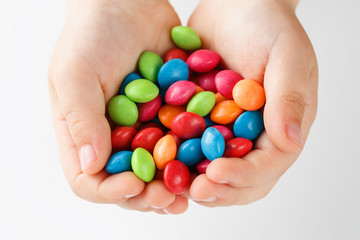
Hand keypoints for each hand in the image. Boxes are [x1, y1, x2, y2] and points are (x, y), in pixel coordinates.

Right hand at [48, 0, 187, 213]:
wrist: (129, 3)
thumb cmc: (92, 33)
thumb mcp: (74, 73)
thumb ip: (80, 119)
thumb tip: (91, 166)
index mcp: (85, 134)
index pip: (90, 180)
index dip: (111, 191)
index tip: (135, 185)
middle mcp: (115, 137)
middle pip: (128, 182)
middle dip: (149, 195)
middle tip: (170, 199)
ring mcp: (144, 128)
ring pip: (160, 169)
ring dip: (176, 183)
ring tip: (194, 189)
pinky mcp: (170, 114)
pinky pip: (182, 141)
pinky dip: (195, 154)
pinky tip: (210, 159)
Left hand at [187, 0, 317, 205]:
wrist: (233, 6)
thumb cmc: (266, 25)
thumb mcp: (286, 55)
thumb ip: (289, 98)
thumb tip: (290, 143)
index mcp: (280, 126)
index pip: (268, 165)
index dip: (244, 176)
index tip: (217, 173)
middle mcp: (254, 136)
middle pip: (241, 179)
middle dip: (218, 189)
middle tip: (193, 190)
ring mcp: (226, 132)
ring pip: (212, 170)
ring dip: (193, 181)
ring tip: (171, 184)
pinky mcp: (202, 122)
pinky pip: (189, 148)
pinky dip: (175, 158)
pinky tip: (157, 161)